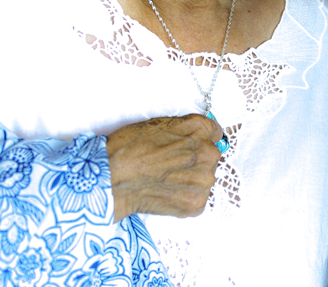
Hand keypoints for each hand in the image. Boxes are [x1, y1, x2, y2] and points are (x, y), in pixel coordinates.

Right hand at [105, 114, 223, 220]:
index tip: (189, 147)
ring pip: (204, 179)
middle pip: (210, 157)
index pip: (214, 133)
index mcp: (200, 129)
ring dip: (190, 181)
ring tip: (166, 181)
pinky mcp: (197, 203)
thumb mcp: (159, 124)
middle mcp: (208, 153)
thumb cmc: (129, 148)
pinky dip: (184, 198)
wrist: (113, 178)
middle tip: (170, 167)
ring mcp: (204, 180)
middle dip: (194, 162)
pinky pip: (197, 199)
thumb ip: (185, 129)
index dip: (199, 140)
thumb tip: (196, 136)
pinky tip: (166, 193)